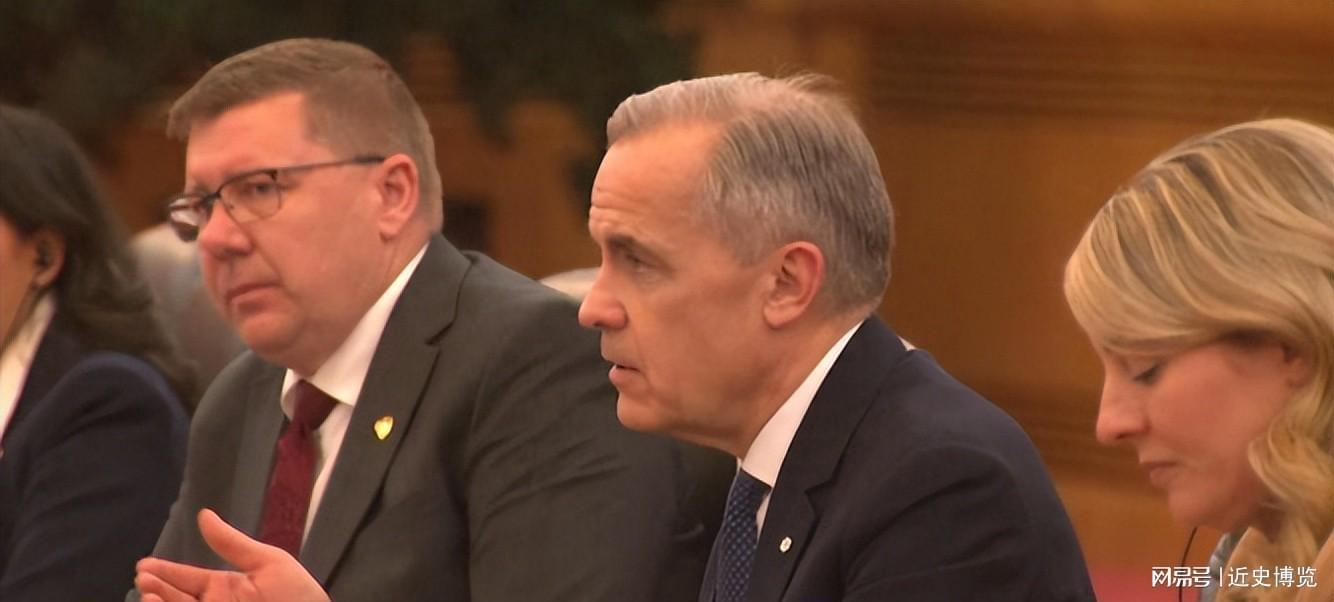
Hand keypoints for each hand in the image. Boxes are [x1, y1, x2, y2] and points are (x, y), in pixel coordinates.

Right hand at [135, 509, 330, 601]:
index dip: (165, 571)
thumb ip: (232, 544)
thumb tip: (204, 515)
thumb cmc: (298, 597)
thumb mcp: (268, 563)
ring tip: (150, 596)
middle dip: (158, 588)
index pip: (187, 578)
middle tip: (144, 578)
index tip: (144, 565)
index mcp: (224, 587)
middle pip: (176, 598)